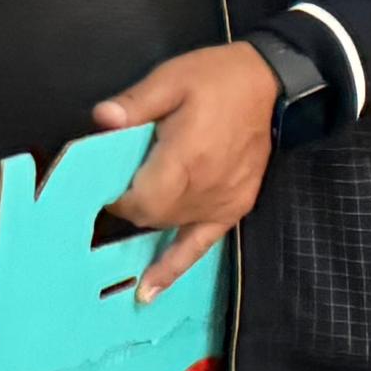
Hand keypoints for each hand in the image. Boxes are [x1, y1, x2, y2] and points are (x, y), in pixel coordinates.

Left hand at [93, 41, 279, 299]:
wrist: (269, 84)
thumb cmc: (215, 79)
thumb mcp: (170, 79)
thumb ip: (135, 104)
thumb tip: (101, 120)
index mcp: (186, 159)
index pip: (139, 198)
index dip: (115, 194)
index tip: (102, 178)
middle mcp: (204, 190)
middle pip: (149, 216)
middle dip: (128, 202)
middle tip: (116, 181)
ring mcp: (220, 204)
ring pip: (167, 228)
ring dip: (147, 219)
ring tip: (131, 203)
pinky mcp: (233, 210)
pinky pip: (198, 247)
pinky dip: (171, 268)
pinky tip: (147, 291)